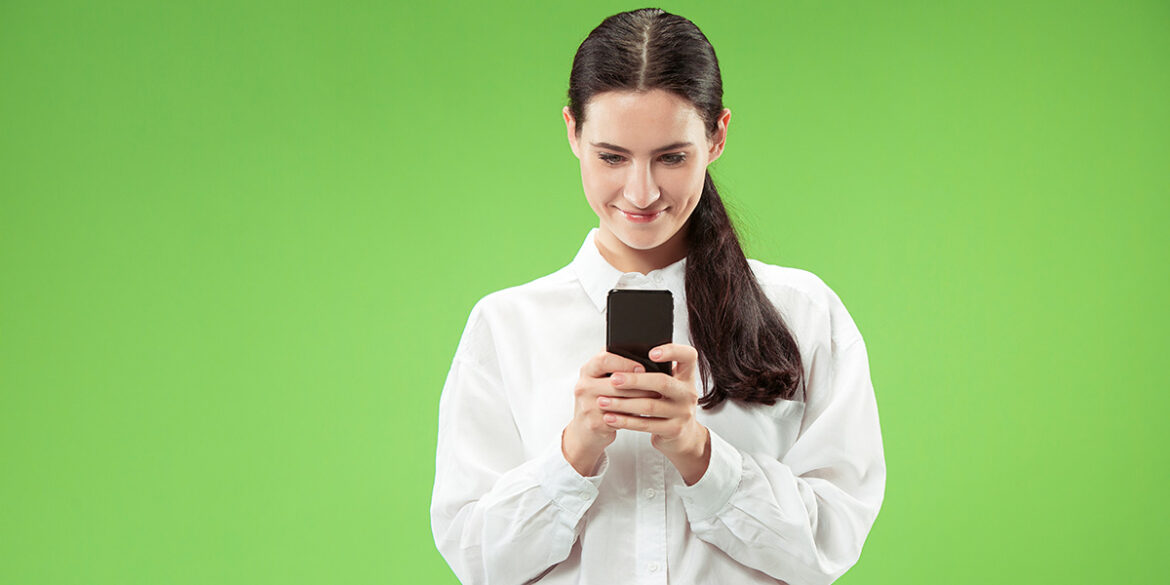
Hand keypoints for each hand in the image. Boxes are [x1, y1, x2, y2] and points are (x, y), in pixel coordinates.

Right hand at [562, 350, 662, 476]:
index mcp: (587, 371)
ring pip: (620, 401)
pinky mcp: (594, 423)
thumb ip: (616, 366)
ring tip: (656, 398)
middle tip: (658, 385)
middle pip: (615, 381)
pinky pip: (620, 418)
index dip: (625, 362)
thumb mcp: (601, 380)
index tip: (642, 367)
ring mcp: (587, 406)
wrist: (584, 430)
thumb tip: (645, 356)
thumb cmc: (600, 399)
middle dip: (640, 384)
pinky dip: (635, 416)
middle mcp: (584, 386)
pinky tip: (645, 414)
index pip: (604, 359)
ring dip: (641, 399)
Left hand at [597, 343, 710, 484]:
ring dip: (623, 403)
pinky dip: (625, 421)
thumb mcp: (668, 385)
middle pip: (662, 382)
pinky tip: (610, 417)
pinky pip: (646, 424)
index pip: (688, 356)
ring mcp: (683, 413)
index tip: (650, 352)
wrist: (682, 435)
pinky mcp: (674, 430)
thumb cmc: (667, 402)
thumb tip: (620, 357)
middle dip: (635, 381)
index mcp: (687, 376)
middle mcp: (688, 393)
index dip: (672, 351)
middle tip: (613, 379)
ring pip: (649, 406)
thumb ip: (654, 372)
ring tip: (603, 401)